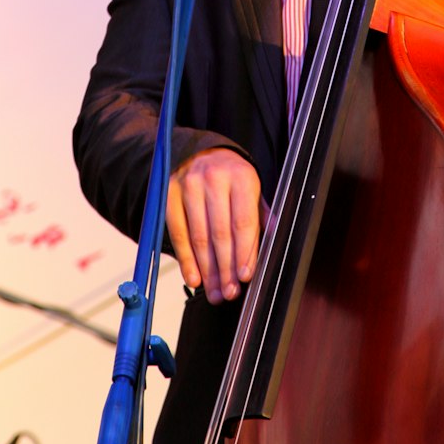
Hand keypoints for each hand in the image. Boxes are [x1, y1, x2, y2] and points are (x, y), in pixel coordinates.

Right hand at [166, 147, 266, 301]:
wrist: (200, 151)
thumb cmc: (232, 176)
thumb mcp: (252, 186)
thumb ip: (260, 213)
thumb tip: (274, 239)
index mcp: (241, 176)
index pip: (243, 221)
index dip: (244, 252)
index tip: (245, 276)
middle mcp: (214, 179)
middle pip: (220, 233)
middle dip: (225, 268)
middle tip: (229, 293)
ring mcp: (189, 185)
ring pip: (198, 236)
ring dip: (207, 270)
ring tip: (215, 293)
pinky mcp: (169, 193)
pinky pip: (177, 233)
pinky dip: (186, 259)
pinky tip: (194, 278)